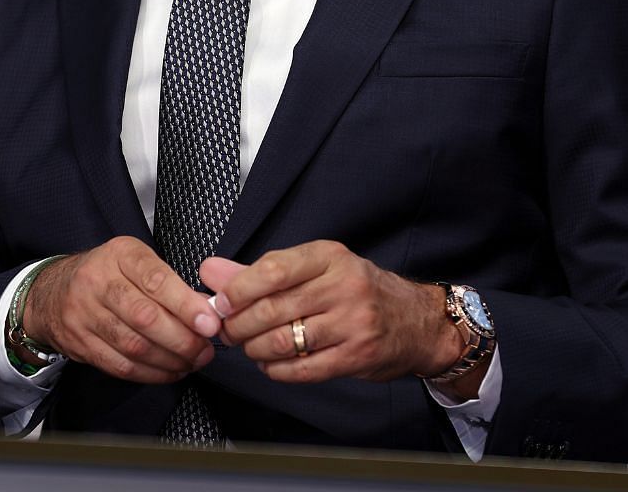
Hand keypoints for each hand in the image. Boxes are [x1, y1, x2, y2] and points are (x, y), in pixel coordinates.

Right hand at [21, 236, 219, 383]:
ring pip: (133, 345)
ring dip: (170, 360)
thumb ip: (171, 282)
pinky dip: (150, 373)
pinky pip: (119, 365)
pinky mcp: (78, 343)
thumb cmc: (108, 273)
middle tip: (205, 350)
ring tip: (192, 362)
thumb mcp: (136, 261)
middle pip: (145, 317)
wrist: (51, 291)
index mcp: (120, 255)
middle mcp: (97, 282)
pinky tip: (169, 371)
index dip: (186, 305)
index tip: (210, 323)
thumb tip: (207, 310)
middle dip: (182, 339)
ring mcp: (83, 315)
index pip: (156, 280)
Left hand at [201, 241, 477, 391]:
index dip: (238, 290)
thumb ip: (261, 273)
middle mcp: (345, 286)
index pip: (273, 269)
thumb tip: (210, 271)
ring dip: (255, 350)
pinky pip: (301, 369)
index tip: (220, 304)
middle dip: (239, 326)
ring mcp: (354, 322)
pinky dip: (276, 370)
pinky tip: (273, 364)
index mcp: (331, 257)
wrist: (417, 322)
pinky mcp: (357, 356)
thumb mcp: (318, 270)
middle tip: (229, 332)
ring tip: (251, 348)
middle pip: (272, 309)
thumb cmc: (360, 292)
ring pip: (284, 341)